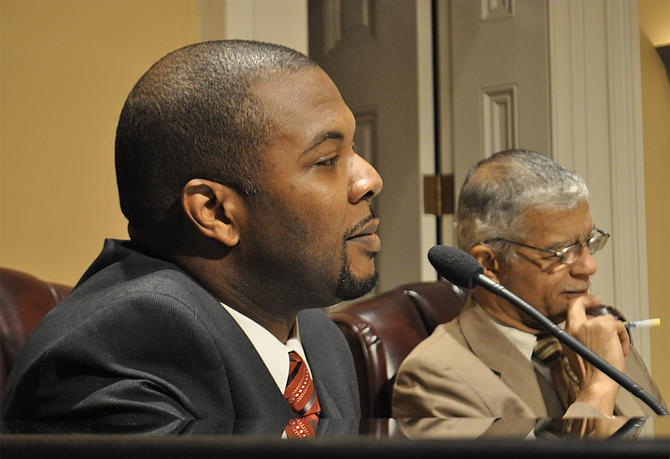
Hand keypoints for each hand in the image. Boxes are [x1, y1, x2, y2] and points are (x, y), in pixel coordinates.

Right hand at [564, 295, 628, 415]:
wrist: (597, 382)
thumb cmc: (590, 373)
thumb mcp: (576, 352)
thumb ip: (580, 337)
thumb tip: (593, 328)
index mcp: (568, 333)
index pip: (571, 307)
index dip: (583, 301)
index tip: (592, 301)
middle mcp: (576, 326)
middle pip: (585, 305)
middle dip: (597, 306)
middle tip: (607, 315)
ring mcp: (590, 325)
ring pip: (607, 319)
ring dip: (614, 332)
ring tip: (616, 348)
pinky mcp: (604, 327)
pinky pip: (619, 325)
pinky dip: (623, 337)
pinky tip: (621, 350)